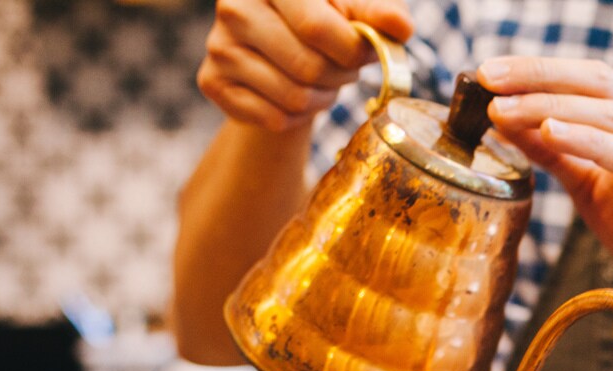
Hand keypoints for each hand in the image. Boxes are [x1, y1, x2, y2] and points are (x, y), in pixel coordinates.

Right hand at [198, 0, 412, 131]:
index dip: (352, 51)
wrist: (282, 49)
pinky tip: (294, 95)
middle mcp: (234, 6)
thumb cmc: (329, 22)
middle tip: (341, 68)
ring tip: (320, 80)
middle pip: (308, 67)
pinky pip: (273, 118)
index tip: (362, 51)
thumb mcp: (359, 8)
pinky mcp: (212, 81)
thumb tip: (400, 28)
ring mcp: (219, 45)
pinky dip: (296, 116)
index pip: (319, 28)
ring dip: (321, 98)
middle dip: (339, 76)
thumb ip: (382, 12)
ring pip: (293, 96)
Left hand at [480, 57, 612, 334]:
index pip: (591, 79)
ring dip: (551, 106)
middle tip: (489, 77)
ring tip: (505, 110)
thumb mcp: (599, 192)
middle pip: (599, 81)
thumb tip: (512, 128)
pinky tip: (550, 134)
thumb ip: (562, 158)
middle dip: (539, 74)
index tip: (489, 74)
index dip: (539, 70)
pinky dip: (587, 140)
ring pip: (610, 112)